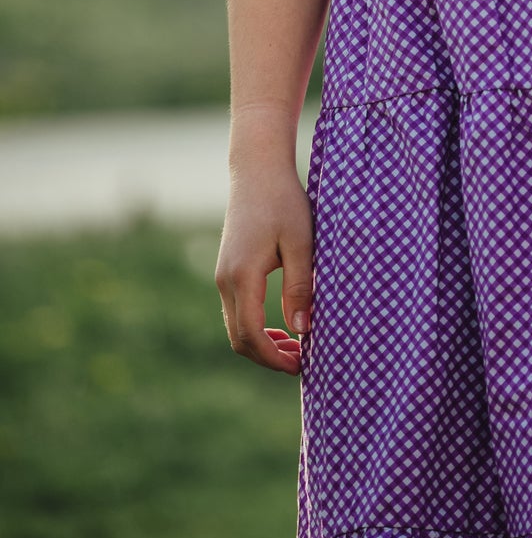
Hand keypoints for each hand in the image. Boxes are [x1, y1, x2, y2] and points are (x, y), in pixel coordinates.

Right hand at [215, 166, 313, 375]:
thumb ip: (300, 286)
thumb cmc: (284, 202)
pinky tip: (281, 326)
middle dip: (268, 358)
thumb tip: (301, 330)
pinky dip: (255, 327)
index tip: (302, 365)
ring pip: (235, 327)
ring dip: (262, 344)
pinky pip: (236, 312)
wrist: (257, 171)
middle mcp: (225, 281)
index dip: (275, 358)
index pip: (252, 335)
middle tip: (302, 361)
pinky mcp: (227, 270)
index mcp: (242, 276)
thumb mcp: (301, 242)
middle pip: (240, 339)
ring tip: (295, 348)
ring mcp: (222, 276)